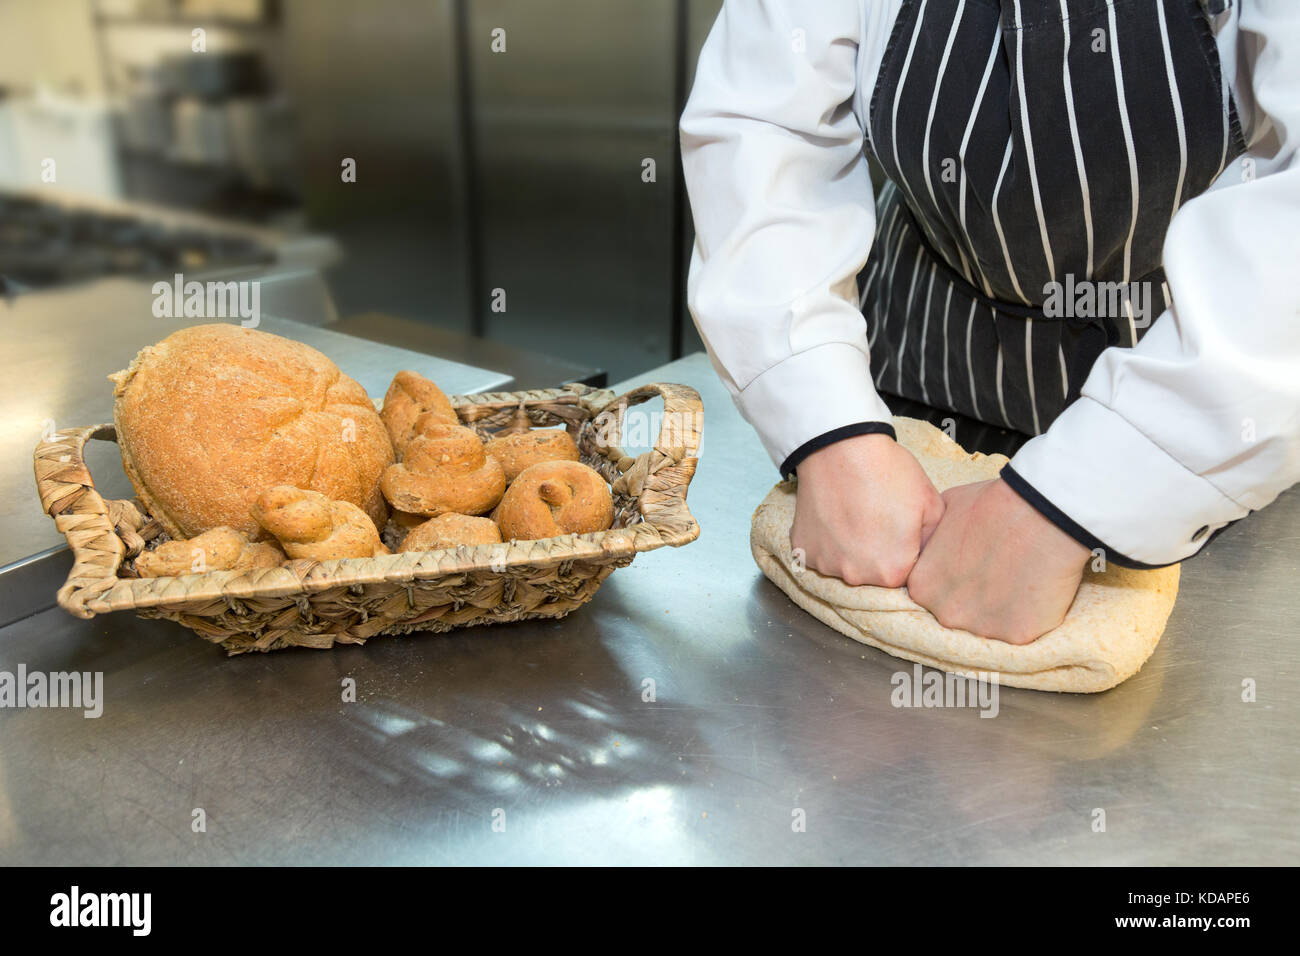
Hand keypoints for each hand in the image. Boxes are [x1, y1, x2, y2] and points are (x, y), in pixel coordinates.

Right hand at [790, 433, 944, 587]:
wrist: (842, 447)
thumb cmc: (888, 472)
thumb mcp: (931, 504)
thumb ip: (934, 541)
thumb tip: (929, 555)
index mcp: (892, 571)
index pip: (904, 576)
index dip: (904, 552)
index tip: (899, 531)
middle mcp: (857, 576)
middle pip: (872, 575)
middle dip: (877, 555)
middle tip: (875, 521)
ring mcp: (826, 564)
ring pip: (844, 565)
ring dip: (849, 549)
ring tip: (853, 516)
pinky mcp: (803, 549)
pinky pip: (819, 554)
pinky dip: (826, 541)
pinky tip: (834, 516)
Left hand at [906, 478, 1089, 643]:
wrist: (1040, 513)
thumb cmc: (993, 505)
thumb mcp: (944, 510)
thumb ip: (932, 538)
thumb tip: (931, 545)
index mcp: (922, 586)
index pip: (932, 594)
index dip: (956, 579)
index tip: (974, 566)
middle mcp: (945, 612)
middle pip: (958, 613)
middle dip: (976, 598)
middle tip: (999, 571)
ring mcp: (980, 627)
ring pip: (990, 625)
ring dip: (1004, 608)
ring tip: (1021, 577)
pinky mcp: (1016, 635)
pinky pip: (1021, 631)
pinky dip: (1031, 614)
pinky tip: (1038, 588)